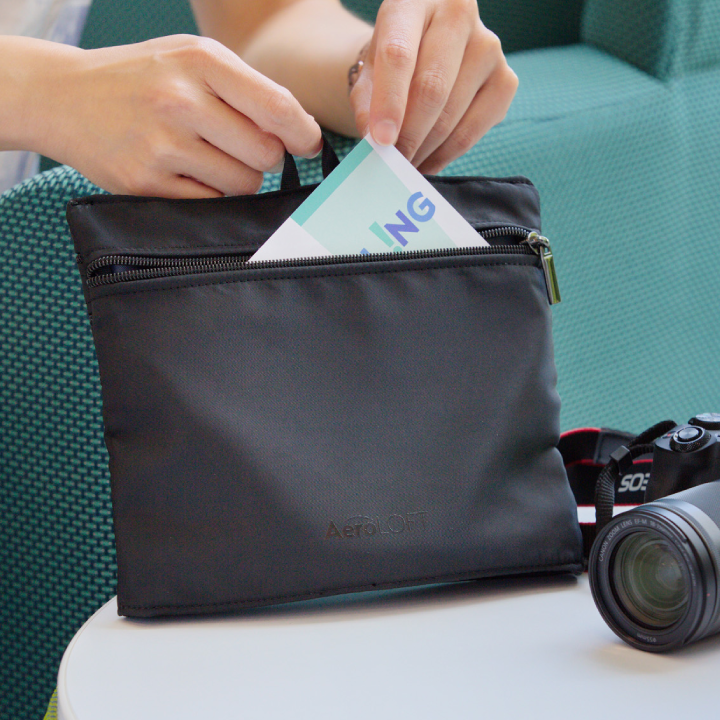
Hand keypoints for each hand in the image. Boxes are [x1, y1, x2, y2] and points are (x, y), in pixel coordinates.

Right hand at [40, 35, 322, 196]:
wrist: (64, 96)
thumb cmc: (141, 79)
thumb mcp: (191, 61)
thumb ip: (246, 89)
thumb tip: (301, 132)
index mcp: (200, 62)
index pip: (278, 107)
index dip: (304, 133)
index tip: (309, 145)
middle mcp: (181, 100)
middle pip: (266, 154)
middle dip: (263, 158)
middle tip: (238, 147)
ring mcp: (161, 145)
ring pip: (243, 184)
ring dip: (237, 178)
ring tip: (205, 156)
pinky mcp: (146, 182)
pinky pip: (211, 202)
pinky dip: (208, 193)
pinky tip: (184, 171)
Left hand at [349, 0, 517, 173]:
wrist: (426, 47)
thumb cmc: (394, 59)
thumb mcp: (370, 70)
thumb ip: (367, 102)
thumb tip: (376, 140)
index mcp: (414, 1)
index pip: (399, 56)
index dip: (389, 103)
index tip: (381, 141)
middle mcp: (458, 14)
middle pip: (431, 89)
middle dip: (408, 136)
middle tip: (391, 164)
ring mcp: (488, 46)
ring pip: (451, 116)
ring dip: (424, 150)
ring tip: (405, 164)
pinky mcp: (505, 79)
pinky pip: (473, 131)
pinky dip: (446, 154)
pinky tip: (428, 160)